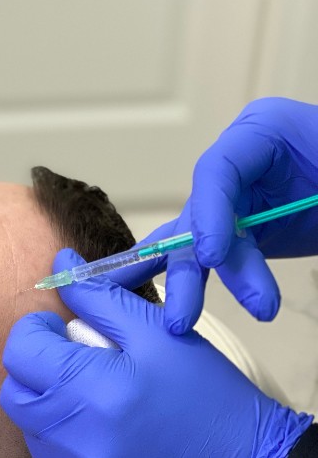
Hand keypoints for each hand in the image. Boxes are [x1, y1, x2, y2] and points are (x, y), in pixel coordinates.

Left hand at [0, 249, 311, 457]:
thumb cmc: (204, 395)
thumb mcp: (158, 334)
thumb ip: (100, 298)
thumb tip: (59, 263)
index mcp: (92, 389)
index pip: (20, 351)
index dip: (35, 333)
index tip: (58, 333)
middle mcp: (74, 441)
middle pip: (15, 395)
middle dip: (36, 373)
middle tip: (76, 369)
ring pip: (30, 434)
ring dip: (51, 414)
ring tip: (96, 410)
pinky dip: (61, 453)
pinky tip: (100, 446)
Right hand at [130, 97, 317, 333]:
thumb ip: (314, 204)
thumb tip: (237, 245)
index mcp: (263, 133)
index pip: (217, 170)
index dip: (209, 214)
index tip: (211, 258)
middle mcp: (236, 167)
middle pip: (198, 217)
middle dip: (190, 269)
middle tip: (183, 315)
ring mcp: (231, 200)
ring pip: (194, 244)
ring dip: (185, 285)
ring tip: (177, 324)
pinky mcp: (236, 232)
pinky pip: (206, 258)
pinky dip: (186, 280)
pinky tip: (155, 300)